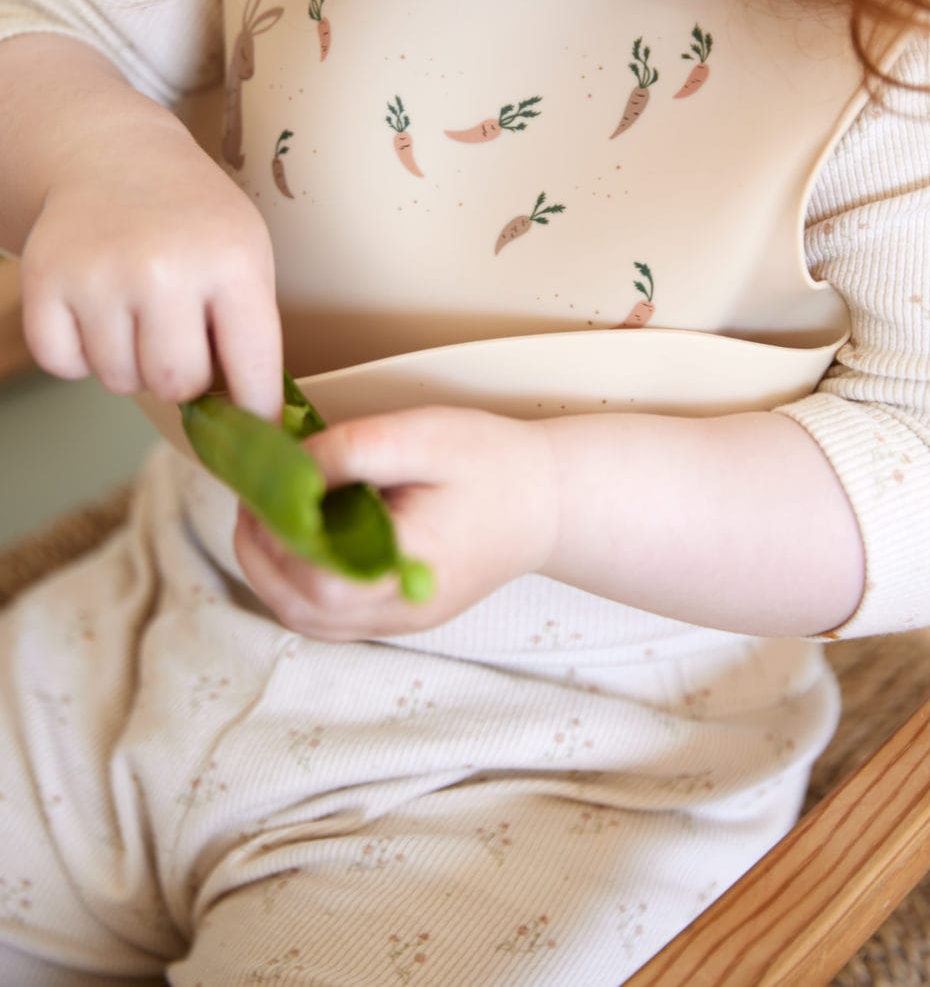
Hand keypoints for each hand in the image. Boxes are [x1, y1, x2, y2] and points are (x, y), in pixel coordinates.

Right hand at [19, 127, 281, 417]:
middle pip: (177, 384)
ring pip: (119, 380)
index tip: (258, 429)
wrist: (114, 156)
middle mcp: (165, 268)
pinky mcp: (45, 281)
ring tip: (137, 312)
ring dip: (130, 362)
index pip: (253, 367)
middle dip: (182, 377)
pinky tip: (96, 312)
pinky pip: (64, 365)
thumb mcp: (245, 253)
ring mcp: (99, 275)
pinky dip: (78, 354)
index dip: (257, 408)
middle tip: (179, 338)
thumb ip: (250, 330)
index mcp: (231, 261)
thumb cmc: (191, 218)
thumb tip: (255, 423)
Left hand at [233, 406, 559, 639]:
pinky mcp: (397, 616)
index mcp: (413, 565)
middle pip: (304, 609)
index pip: (323, 579)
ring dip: (271, 572)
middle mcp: (403, 610)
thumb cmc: (492, 462)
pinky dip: (296, 582)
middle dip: (262, 553)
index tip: (269, 485)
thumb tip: (287, 469)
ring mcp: (400, 622)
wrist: (548, 502)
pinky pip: (328, 616)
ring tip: (265, 514)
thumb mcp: (422, 435)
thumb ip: (352, 450)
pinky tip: (295, 537)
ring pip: (308, 620)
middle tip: (253, 497)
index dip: (280, 536)